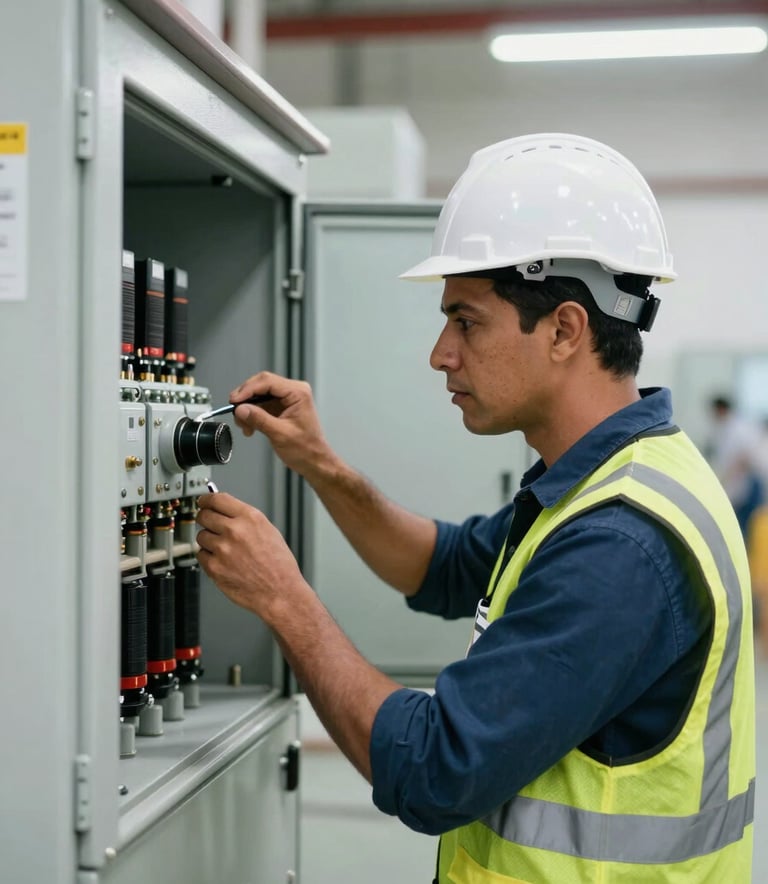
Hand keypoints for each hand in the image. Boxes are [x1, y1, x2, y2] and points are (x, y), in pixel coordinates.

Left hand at [196, 491, 307, 621]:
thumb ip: (245, 519)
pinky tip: (223, 561)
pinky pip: (201, 555)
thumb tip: (226, 511)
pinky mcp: (214, 567)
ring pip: (201, 536)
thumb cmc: (278, 565)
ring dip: (208, 541)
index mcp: (250, 518)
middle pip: (204, 515)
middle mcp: (235, 531)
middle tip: (210, 525)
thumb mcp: (268, 531)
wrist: (280, 592)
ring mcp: (223, 549)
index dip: (206, 499)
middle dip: (205, 519)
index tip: (203, 501)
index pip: (217, 499)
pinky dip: (209, 558)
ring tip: (224, 549)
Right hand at [228, 371, 336, 479]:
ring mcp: (286, 399)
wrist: (313, 461)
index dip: (248, 389)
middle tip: (235, 412)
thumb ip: (259, 419)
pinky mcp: (280, 407)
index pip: (267, 381)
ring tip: (245, 425)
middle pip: (261, 384)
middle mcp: (293, 392)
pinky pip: (261, 404)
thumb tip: (241, 409)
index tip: (234, 401)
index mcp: (298, 393)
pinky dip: (252, 414)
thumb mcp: (279, 434)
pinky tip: (250, 426)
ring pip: (258, 394)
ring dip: (247, 408)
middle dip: (246, 399)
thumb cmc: (306, 449)